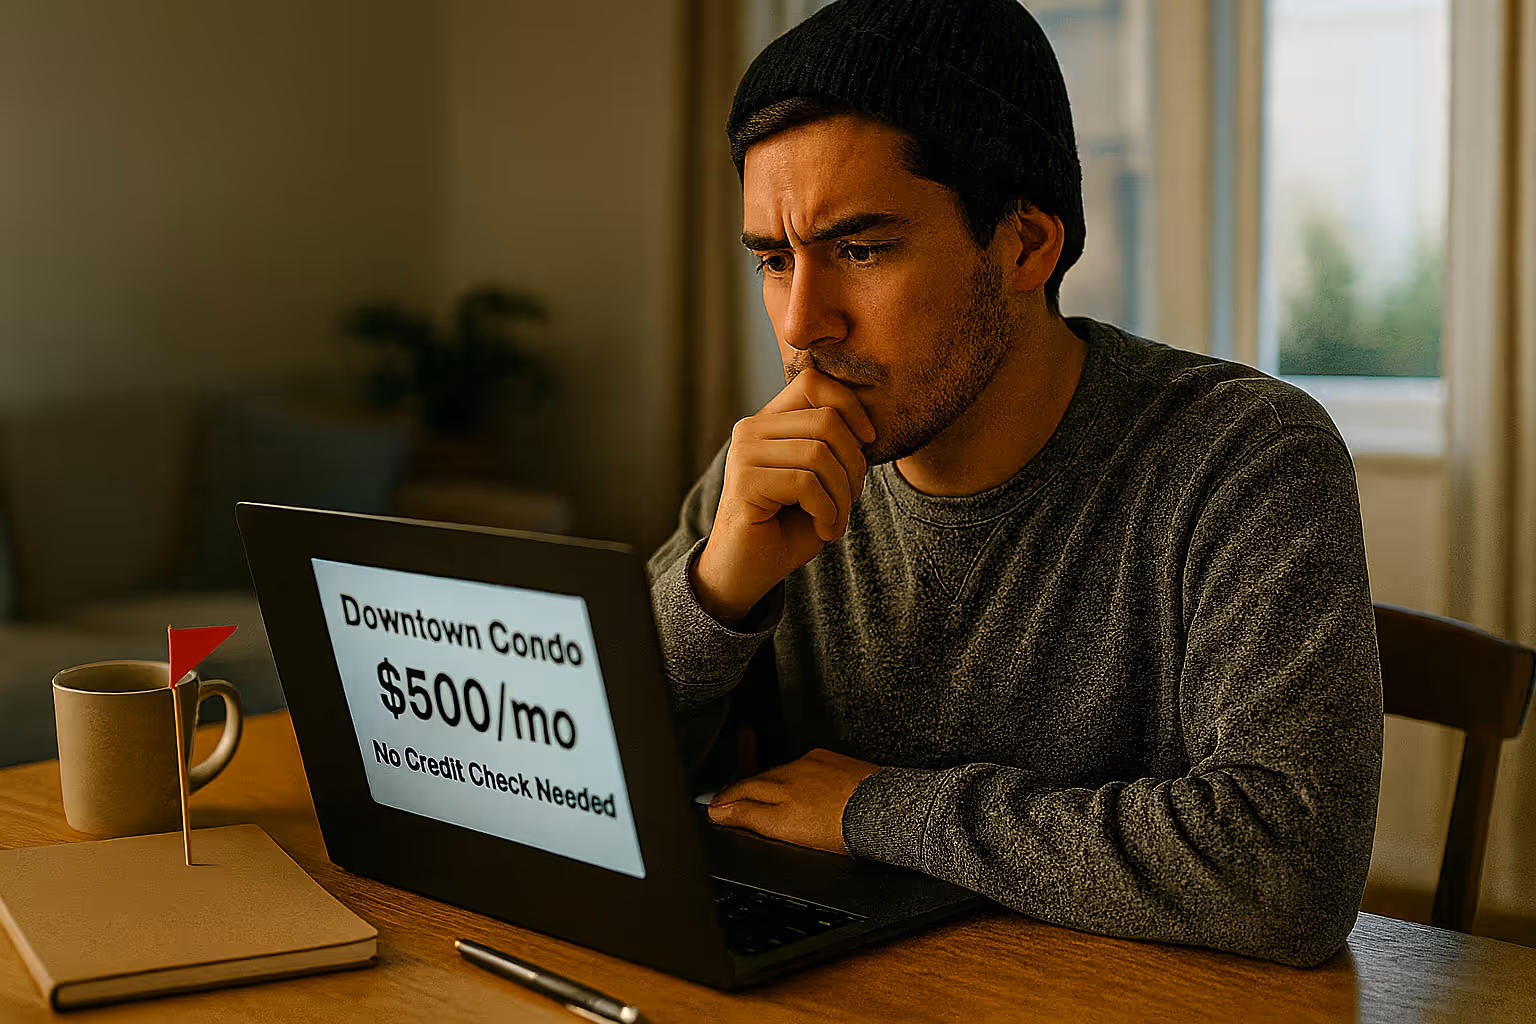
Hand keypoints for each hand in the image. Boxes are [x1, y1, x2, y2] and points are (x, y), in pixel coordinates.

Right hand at [693, 368, 875, 624]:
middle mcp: (751, 429)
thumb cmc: (788, 525)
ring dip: (842, 495)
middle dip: (854, 465)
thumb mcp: (820, 480)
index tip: (869, 442)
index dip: (850, 406)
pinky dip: (827, 512)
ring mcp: (743, 453)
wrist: (748, 571)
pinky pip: (806, 483)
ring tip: (835, 520)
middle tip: (850, 500)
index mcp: (769, 421)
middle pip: (826, 421)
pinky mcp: (744, 481)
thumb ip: (836, 448)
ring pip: (819, 454)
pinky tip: (824, 531)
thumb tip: (867, 430)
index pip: (813, 383)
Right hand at [707, 748, 879, 853]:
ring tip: (759, 793)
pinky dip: (795, 774)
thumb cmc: (840, 828)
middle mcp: (793, 772)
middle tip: (726, 798)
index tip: (713, 807)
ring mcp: (815, 765)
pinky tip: (799, 785)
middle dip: (740, 788)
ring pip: (782, 772)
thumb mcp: (785, 829)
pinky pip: (806, 765)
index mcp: (779, 791)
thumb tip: (719, 811)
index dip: (724, 801)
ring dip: (767, 782)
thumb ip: (749, 817)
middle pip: (758, 780)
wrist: (881, 810)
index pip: (742, 793)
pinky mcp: (835, 762)